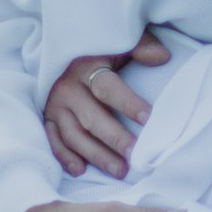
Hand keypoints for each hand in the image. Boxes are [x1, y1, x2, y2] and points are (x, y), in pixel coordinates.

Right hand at [44, 27, 169, 177]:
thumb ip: (142, 47)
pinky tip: (80, 170)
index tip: (149, 119)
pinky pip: (54, 141)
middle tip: (136, 154)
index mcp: (86, 67)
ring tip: (120, 170)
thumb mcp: (121, 41)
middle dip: (115, 138)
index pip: (107, 88)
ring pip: (74, 135)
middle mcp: (67, 88)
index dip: (127, 103)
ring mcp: (55, 105)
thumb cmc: (103, 48)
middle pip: (92, 118)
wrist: (68, 48)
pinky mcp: (48, 117)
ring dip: (96, 155)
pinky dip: (65, 157)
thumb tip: (162, 58)